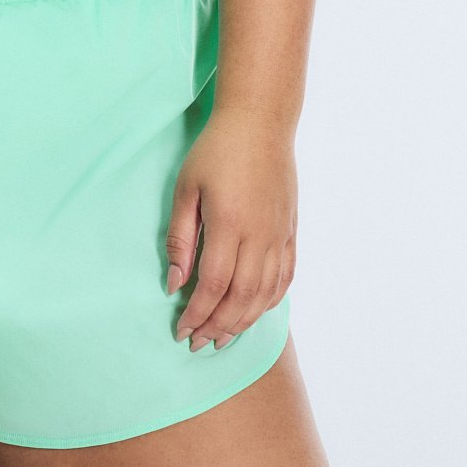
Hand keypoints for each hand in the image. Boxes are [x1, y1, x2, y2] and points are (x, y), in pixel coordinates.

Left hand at [165, 106, 296, 350]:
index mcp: (229, 224)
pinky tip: (254, 311)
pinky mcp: (291, 231)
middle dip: (218, 327)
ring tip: (223, 336)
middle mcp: (259, 236)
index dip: (197, 314)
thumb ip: (181, 237)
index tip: (182, 331)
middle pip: (241, 298)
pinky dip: (270, 301)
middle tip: (199, 343)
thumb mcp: (186, 187)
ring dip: (243, 321)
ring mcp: (279, 235)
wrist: (260, 123)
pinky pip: (285, 277)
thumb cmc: (216, 150)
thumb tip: (175, 282)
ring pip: (265, 294)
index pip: (214, 285)